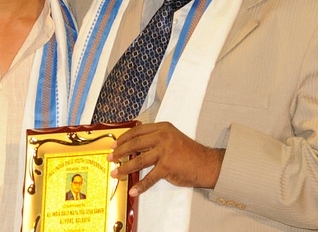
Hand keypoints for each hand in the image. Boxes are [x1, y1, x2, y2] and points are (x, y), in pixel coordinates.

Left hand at [108, 122, 224, 196]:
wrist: (205, 163)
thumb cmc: (187, 151)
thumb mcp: (171, 137)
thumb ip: (154, 138)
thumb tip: (132, 145)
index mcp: (162, 128)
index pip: (137, 131)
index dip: (123, 138)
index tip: (114, 145)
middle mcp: (163, 137)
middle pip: (135, 144)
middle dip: (120, 152)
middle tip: (111, 158)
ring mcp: (165, 152)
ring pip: (138, 161)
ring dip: (125, 168)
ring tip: (116, 173)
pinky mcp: (167, 167)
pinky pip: (150, 178)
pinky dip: (140, 185)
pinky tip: (133, 190)